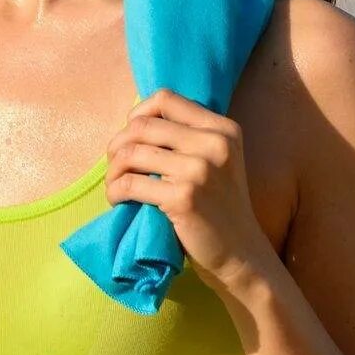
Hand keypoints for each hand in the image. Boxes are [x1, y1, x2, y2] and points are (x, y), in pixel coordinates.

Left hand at [104, 87, 279, 292]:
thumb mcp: (217, 162)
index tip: (131, 138)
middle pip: (142, 125)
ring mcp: (200, 170)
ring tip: (114, 186)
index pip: (166, 98)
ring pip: (131, 153)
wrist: (242, 256)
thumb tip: (133, 122)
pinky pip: (129, 183)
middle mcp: (214, 143)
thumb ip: (188, 138)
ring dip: (112, 171)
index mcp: (223, 129)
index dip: (138, 114)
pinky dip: (115, 191)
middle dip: (118, 144)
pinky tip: (118, 201)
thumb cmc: (219, 209)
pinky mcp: (183, 197)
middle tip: (115, 166)